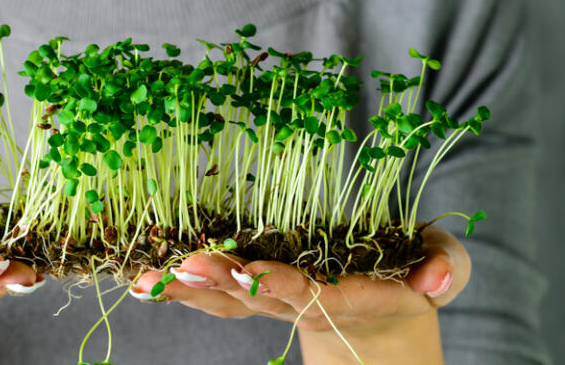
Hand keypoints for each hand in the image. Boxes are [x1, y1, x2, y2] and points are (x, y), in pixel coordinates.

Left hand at [130, 225, 468, 361]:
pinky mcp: (251, 290)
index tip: (254, 273)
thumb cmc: (412, 274)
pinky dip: (176, 286)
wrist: (381, 316)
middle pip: (253, 297)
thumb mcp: (441, 267)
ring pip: (223, 299)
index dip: (282, 284)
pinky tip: (138, 278)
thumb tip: (434, 280)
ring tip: (145, 277)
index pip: (310, 293)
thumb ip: (445, 268)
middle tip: (182, 266)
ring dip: (185, 287)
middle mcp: (298, 302)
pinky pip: (210, 292)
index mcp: (345, 295)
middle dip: (218, 282)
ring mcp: (269, 300)